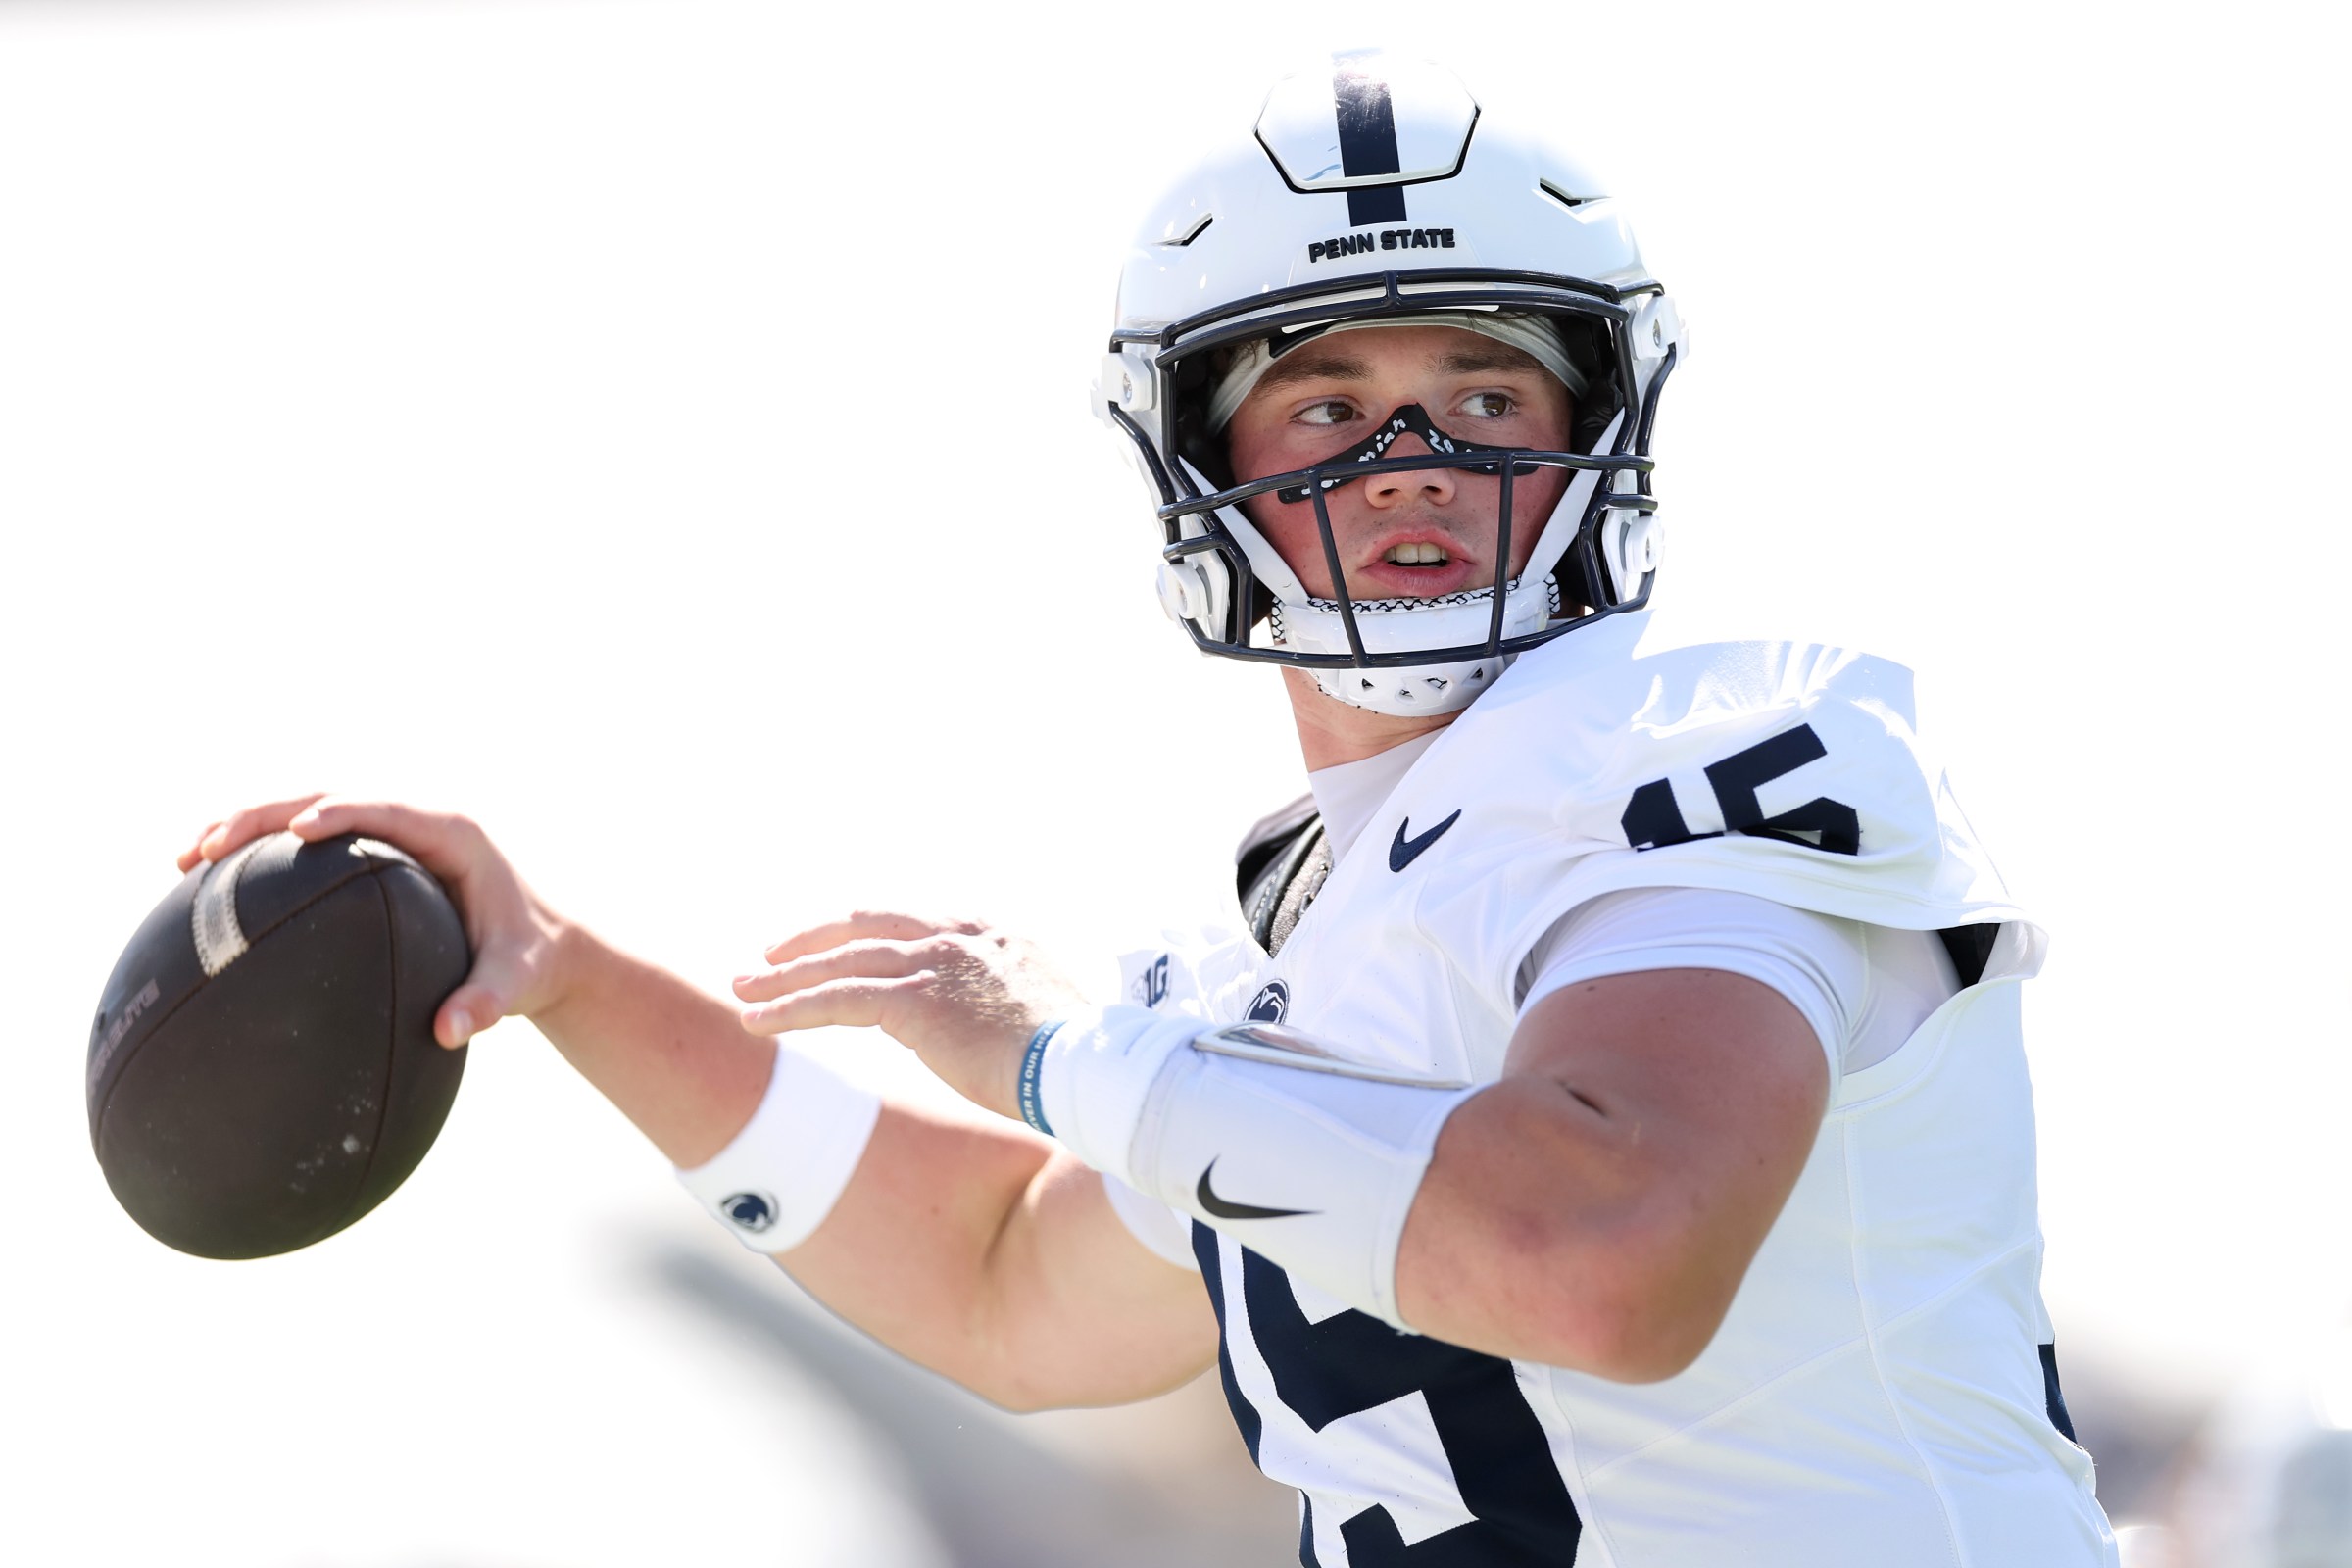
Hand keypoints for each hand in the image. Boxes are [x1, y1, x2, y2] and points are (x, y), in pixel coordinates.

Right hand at [175, 793, 571, 1047]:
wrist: (543, 949)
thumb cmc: (531, 961)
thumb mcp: (518, 982)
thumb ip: (489, 1003)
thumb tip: (451, 1031)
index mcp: (453, 835)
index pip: (388, 810)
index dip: (343, 812)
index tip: (297, 830)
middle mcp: (418, 823)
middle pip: (331, 798)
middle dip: (267, 815)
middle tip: (209, 844)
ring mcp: (391, 834)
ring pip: (307, 812)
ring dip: (247, 828)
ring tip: (186, 858)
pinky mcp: (371, 855)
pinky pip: (309, 845)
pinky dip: (259, 856)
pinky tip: (206, 884)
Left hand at [733, 912, 1088, 1120]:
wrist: (1085, 1067)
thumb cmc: (1077, 1057)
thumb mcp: (1044, 1013)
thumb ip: (1007, 1007)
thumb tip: (996, 1034)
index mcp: (992, 934)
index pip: (912, 921)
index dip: (864, 932)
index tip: (836, 944)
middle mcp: (959, 937)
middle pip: (866, 926)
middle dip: (812, 939)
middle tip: (770, 953)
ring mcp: (935, 965)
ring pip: (840, 962)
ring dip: (784, 976)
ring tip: (744, 988)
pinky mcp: (913, 1003)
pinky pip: (834, 1000)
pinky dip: (790, 1008)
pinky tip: (755, 1020)